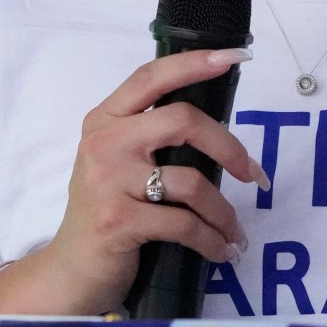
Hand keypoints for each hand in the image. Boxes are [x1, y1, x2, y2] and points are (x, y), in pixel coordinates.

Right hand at [0, 47, 265, 314]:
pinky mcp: (119, 221)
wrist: (72, 269)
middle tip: (254, 176)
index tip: (235, 56)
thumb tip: (216, 128)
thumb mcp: (118, 163)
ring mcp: (109, 181)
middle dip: (229, 148)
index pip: (151, 77)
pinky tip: (222, 250)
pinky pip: (185, 225)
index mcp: (105, 119)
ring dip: (224, 212)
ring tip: (235, 231)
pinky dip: (212, 240)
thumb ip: (150, 138)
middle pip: (183, 120)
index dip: (194, 63)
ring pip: (191, 182)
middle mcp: (104, 142)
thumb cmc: (106, 211)